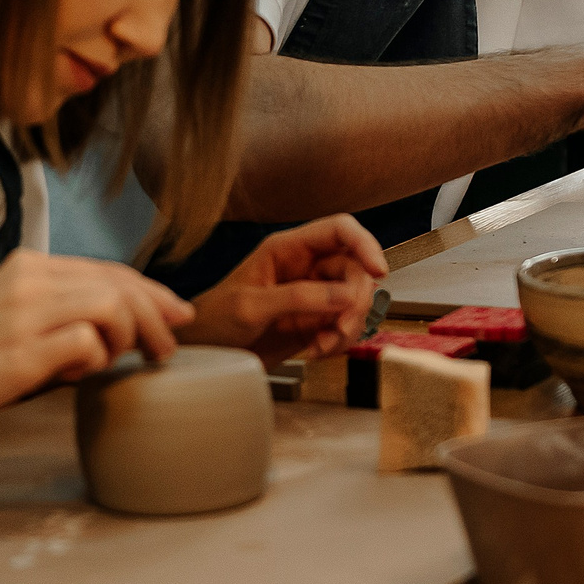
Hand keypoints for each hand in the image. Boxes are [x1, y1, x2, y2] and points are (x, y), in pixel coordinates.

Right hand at [0, 250, 193, 433]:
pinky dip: (94, 360)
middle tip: (168, 347)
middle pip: (119, 283)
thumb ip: (60, 312)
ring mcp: (26, 311)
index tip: (176, 314)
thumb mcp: (14, 317)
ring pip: (111, 305)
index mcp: (29, 266)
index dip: (150, 292)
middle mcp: (30, 279)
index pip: (108, 269)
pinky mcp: (22, 348)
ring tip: (123, 362)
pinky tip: (77, 374)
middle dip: (156, 315)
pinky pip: (87, 342)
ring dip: (130, 338)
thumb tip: (123, 328)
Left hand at [182, 216, 387, 364]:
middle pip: (356, 270)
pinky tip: (315, 352)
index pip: (340, 230)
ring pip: (357, 301)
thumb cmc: (214, 319)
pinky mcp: (316, 323)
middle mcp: (306, 268)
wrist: (204, 353)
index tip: (378, 271)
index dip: (365, 244)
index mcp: (288, 249)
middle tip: (339, 327)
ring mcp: (313, 296)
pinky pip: (346, 327)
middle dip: (356, 301)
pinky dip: (339, 343)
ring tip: (321, 345)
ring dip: (348, 327)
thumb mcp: (251, 306)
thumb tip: (345, 295)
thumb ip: (298, 297)